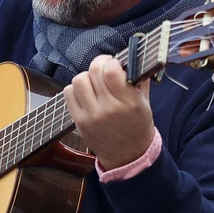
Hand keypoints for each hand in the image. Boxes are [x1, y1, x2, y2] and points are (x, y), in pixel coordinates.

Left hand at [64, 55, 153, 170]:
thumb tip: (133, 56)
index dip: (111, 62)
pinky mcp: (79, 121)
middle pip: (93, 71)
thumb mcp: (145, 103)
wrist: (127, 156)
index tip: (114, 64)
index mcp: (129, 102)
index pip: (111, 71)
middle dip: (99, 64)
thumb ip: (139, 79)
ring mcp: (92, 116)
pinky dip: (75, 89)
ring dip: (86, 77)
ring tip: (94, 83)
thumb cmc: (137, 126)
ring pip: (78, 80)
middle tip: (104, 69)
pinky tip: (86, 93)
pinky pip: (68, 93)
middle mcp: (109, 109)